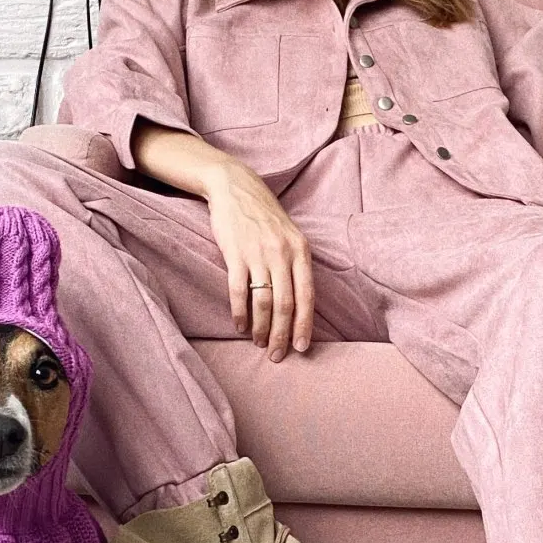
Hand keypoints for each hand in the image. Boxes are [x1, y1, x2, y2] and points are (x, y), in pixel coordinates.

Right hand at [203, 161, 314, 360]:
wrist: (236, 187)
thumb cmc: (264, 216)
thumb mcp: (290, 236)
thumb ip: (296, 265)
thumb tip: (299, 304)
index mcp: (301, 251)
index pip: (307, 296)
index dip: (304, 325)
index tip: (300, 348)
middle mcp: (282, 254)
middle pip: (285, 305)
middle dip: (281, 335)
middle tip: (276, 355)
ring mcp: (258, 254)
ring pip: (263, 302)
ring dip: (261, 328)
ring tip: (259, 343)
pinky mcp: (235, 254)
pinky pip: (238, 291)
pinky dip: (240, 313)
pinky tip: (240, 326)